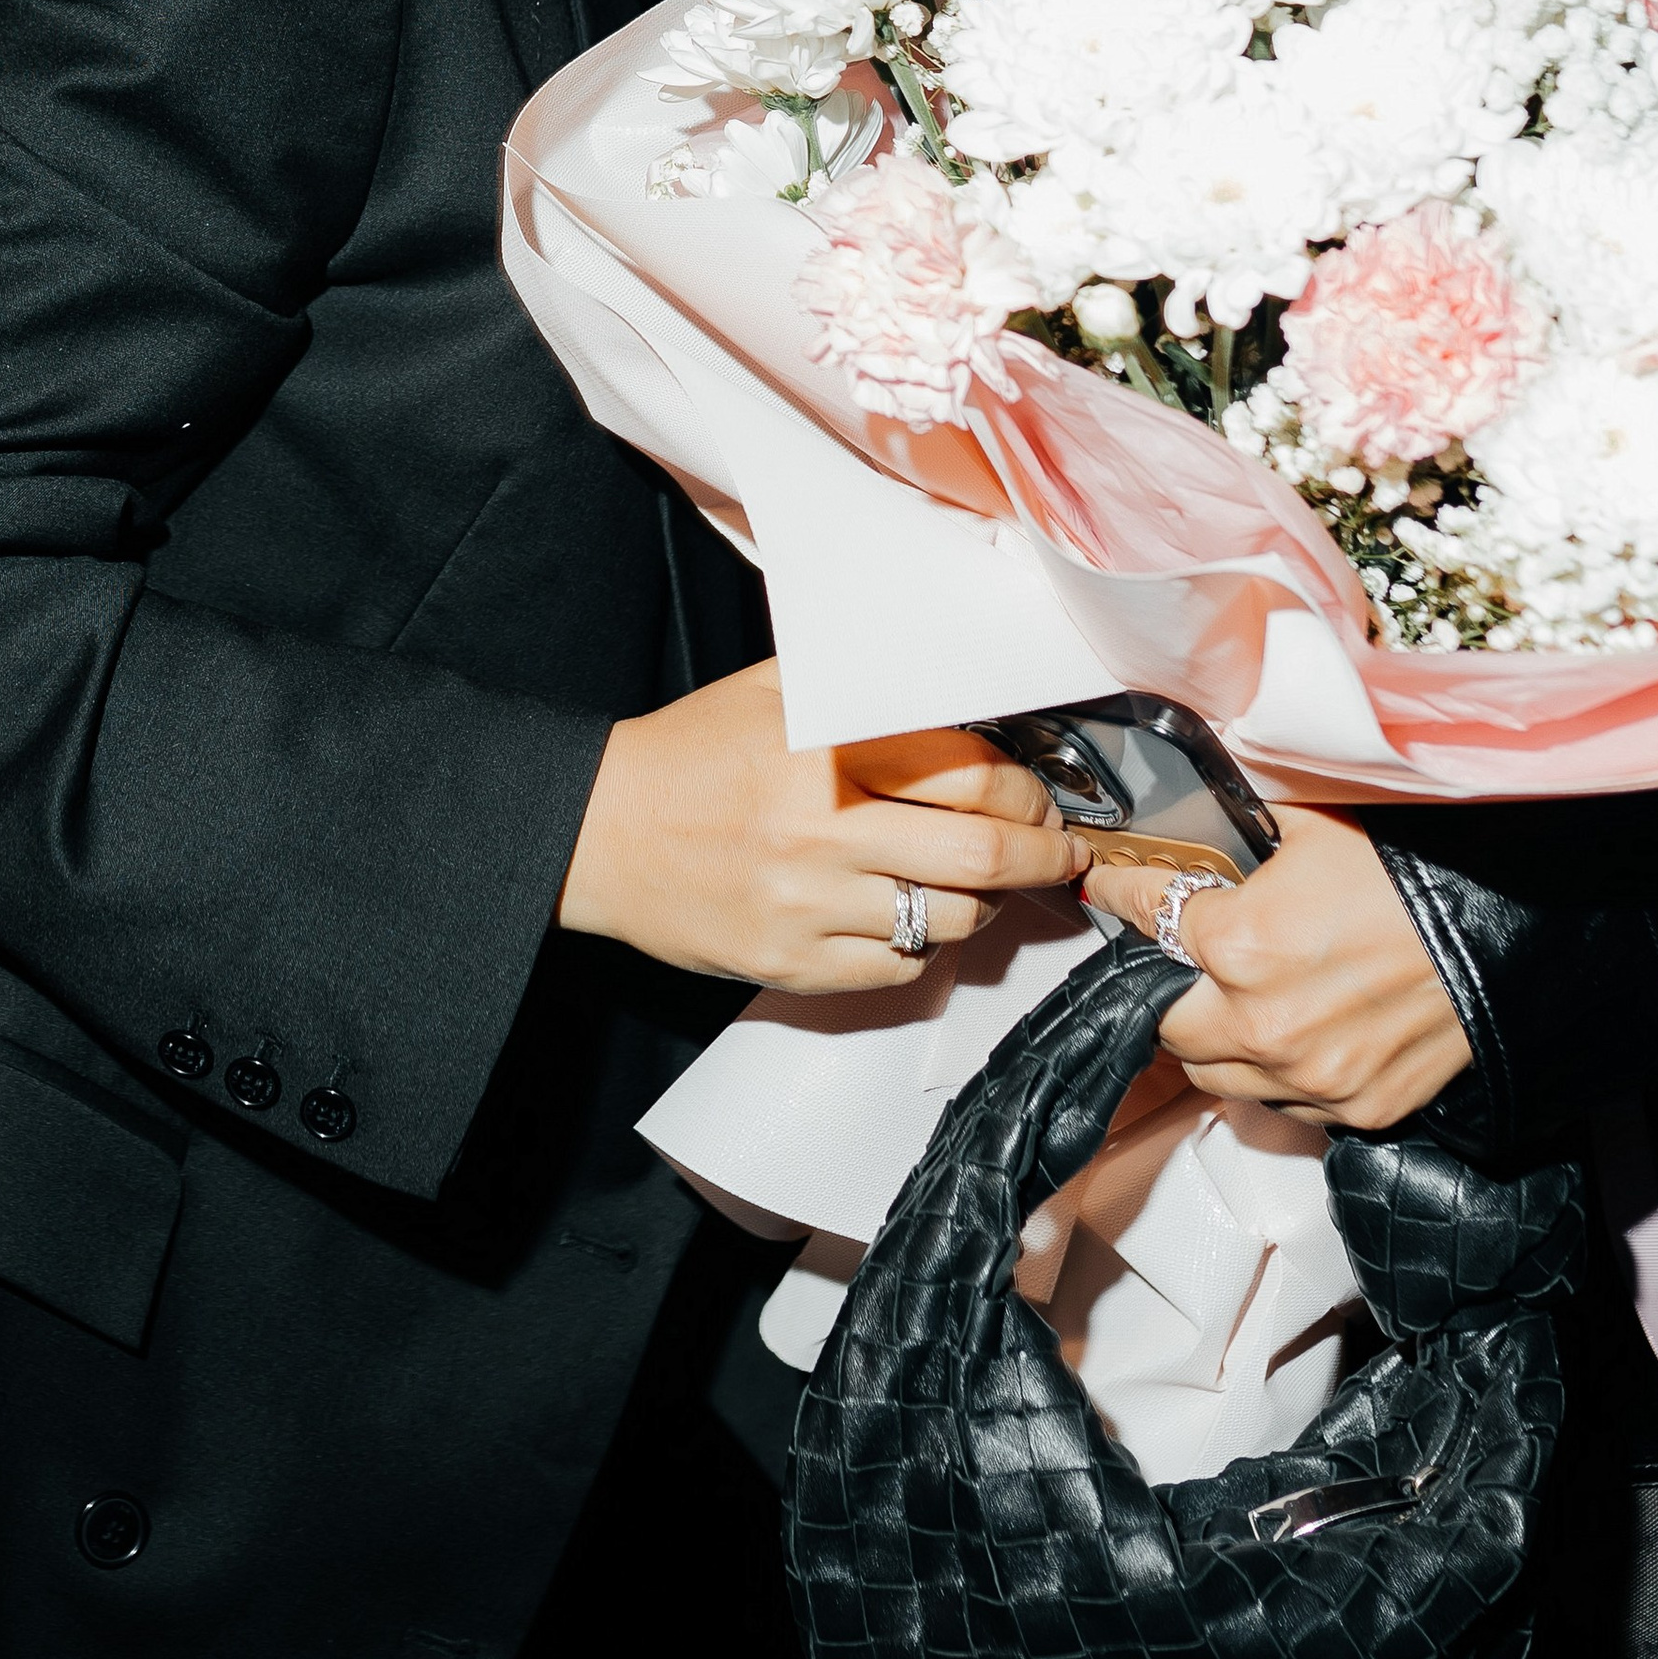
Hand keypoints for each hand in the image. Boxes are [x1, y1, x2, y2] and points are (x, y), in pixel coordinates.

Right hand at [562, 656, 1089, 993]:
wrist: (598, 831)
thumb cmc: (692, 752)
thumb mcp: (779, 689)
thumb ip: (870, 688)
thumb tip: (974, 698)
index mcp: (826, 749)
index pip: (973, 774)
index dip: (1029, 792)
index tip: (1040, 800)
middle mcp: (822, 829)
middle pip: (983, 856)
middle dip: (1044, 858)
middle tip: (1059, 853)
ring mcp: (807, 905)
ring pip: (952, 921)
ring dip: (989, 905)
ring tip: (986, 886)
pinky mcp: (791, 964)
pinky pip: (899, 969)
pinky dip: (926, 947)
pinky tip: (917, 920)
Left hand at [1082, 805, 1471, 1127]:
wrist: (1510, 933)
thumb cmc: (1419, 875)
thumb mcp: (1315, 825)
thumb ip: (1245, 831)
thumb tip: (1207, 822)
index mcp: (1240, 944)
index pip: (1144, 915)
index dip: (1120, 894)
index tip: (1109, 889)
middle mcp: (1262, 1023)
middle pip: (1163, 1022)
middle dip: (1159, 987)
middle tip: (1170, 961)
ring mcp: (1309, 1075)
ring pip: (1214, 1076)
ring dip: (1210, 1041)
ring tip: (1229, 1003)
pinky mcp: (1354, 1108)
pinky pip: (1283, 1103)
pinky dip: (1275, 1073)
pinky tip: (1292, 1036)